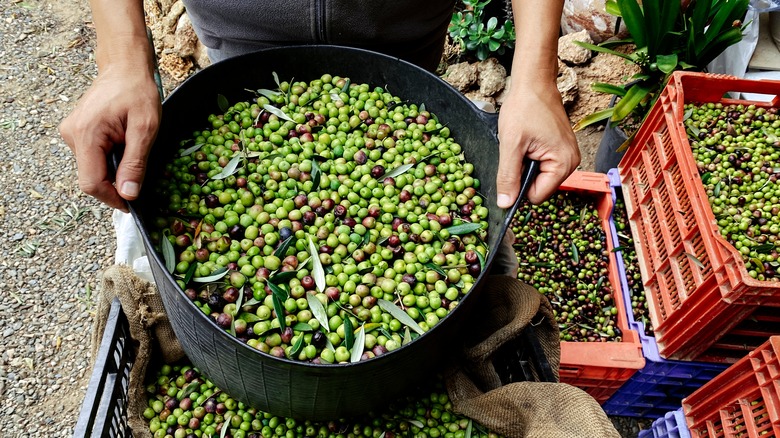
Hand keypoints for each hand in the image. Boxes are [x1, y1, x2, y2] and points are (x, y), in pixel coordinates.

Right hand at [59, 65, 160, 211]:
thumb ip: (135, 163)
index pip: (91, 183)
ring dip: (113, 171)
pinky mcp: (77, 132)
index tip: (132, 204)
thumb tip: (129, 194)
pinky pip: (92, 158)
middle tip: (139, 178)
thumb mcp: (145, 129)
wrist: (125, 67)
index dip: (112, 198)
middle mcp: (72, 136)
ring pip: (92, 169)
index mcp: (86, 135)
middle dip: (115, 184)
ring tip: (132, 153)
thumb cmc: (138, 92)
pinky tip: (123, 147)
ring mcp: (72, 134)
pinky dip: (109, 160)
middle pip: (91, 178)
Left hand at [496, 80, 579, 206]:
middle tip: (518, 150)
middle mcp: (571, 163)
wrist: (534, 83)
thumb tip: (505, 204)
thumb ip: (508, 177)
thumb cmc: (525, 108)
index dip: (519, 187)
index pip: (536, 196)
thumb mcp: (510, 145)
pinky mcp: (561, 150)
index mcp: (563, 164)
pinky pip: (542, 166)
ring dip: (526, 165)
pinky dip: (531, 158)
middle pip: (539, 188)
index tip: (512, 167)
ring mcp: (568, 156)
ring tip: (524, 144)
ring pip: (538, 177)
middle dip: (523, 174)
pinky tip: (529, 142)